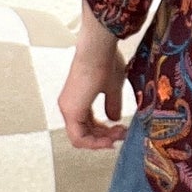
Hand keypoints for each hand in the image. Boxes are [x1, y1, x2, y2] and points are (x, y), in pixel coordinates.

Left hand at [57, 13, 128, 149]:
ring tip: (120, 133)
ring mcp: (68, 109)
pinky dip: (94, 142)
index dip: (104, 134)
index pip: (87, 127)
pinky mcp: (71, 110)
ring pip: (82, 137)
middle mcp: (69, 106)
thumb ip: (112, 105)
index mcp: (77, 101)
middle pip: (85, 134)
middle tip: (123, 133)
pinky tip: (110, 140)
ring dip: (102, 140)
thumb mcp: (112, 88)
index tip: (120, 131)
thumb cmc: (105, 61)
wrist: (98, 49)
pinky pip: (79, 136)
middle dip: (106, 137)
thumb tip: (114, 119)